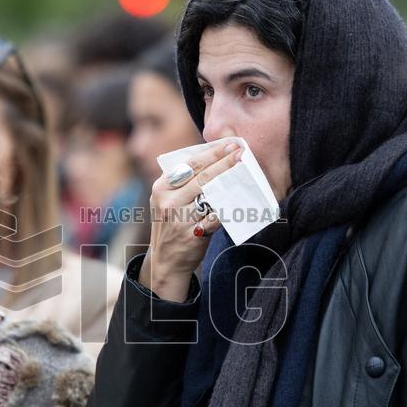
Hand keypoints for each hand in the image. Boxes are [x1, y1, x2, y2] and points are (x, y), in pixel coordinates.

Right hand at [141, 141, 240, 301]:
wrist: (165, 260)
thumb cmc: (172, 225)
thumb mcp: (168, 201)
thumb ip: (184, 183)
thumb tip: (214, 159)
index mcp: (162, 187)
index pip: (190, 165)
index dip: (212, 153)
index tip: (230, 145)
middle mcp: (168, 201)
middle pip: (201, 177)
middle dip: (224, 162)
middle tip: (241, 152)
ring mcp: (179, 219)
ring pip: (210, 196)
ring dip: (229, 182)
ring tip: (244, 172)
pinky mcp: (192, 234)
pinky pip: (215, 218)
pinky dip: (228, 209)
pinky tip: (240, 200)